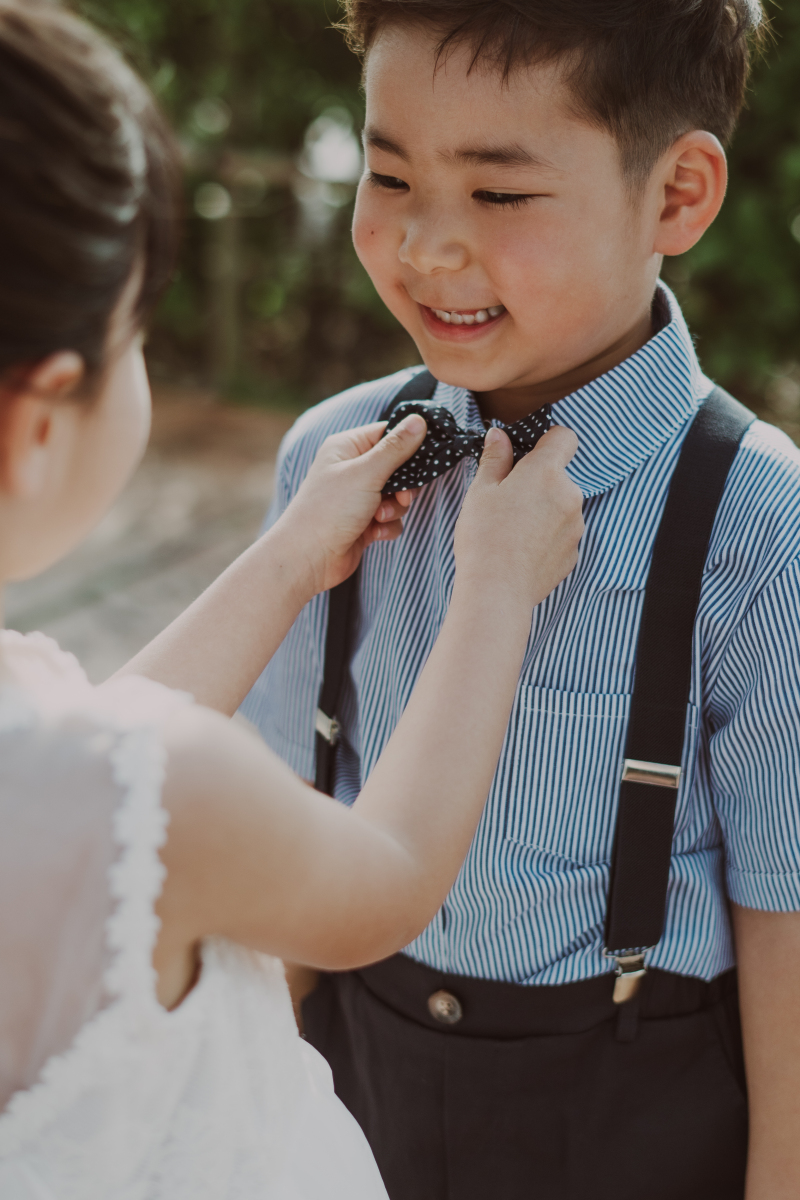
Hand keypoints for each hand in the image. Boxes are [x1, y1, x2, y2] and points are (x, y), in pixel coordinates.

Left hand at [273, 415, 426, 594]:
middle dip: (403, 486)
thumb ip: (396, 448)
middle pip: (397, 467)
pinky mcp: (363, 521)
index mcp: (347, 447)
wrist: (308, 558)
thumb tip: (419, 420)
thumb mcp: (367, 473)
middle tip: (401, 496)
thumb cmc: (329, 510)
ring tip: (379, 517)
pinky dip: (387, 526)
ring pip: (397, 495)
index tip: (425, 457)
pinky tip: (373, 534)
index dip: (408, 445)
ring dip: (394, 508)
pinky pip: (390, 517)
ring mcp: (357, 496)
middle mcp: (352, 469)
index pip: (387, 434)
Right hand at [454, 425, 582, 608]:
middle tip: (508, 500)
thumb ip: (495, 458)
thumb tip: (498, 435)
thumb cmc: (484, 537)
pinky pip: (562, 534)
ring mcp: (576, 526)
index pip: (565, 438)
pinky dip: (547, 537)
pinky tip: (523, 550)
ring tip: (513, 530)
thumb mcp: (481, 491)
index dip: (548, 441)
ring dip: (544, 510)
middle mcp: (570, 495)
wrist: (497, 590)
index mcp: (546, 472)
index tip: (528, 455)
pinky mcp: (574, 552)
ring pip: (562, 506)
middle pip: (560, 476)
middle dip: (539, 482)